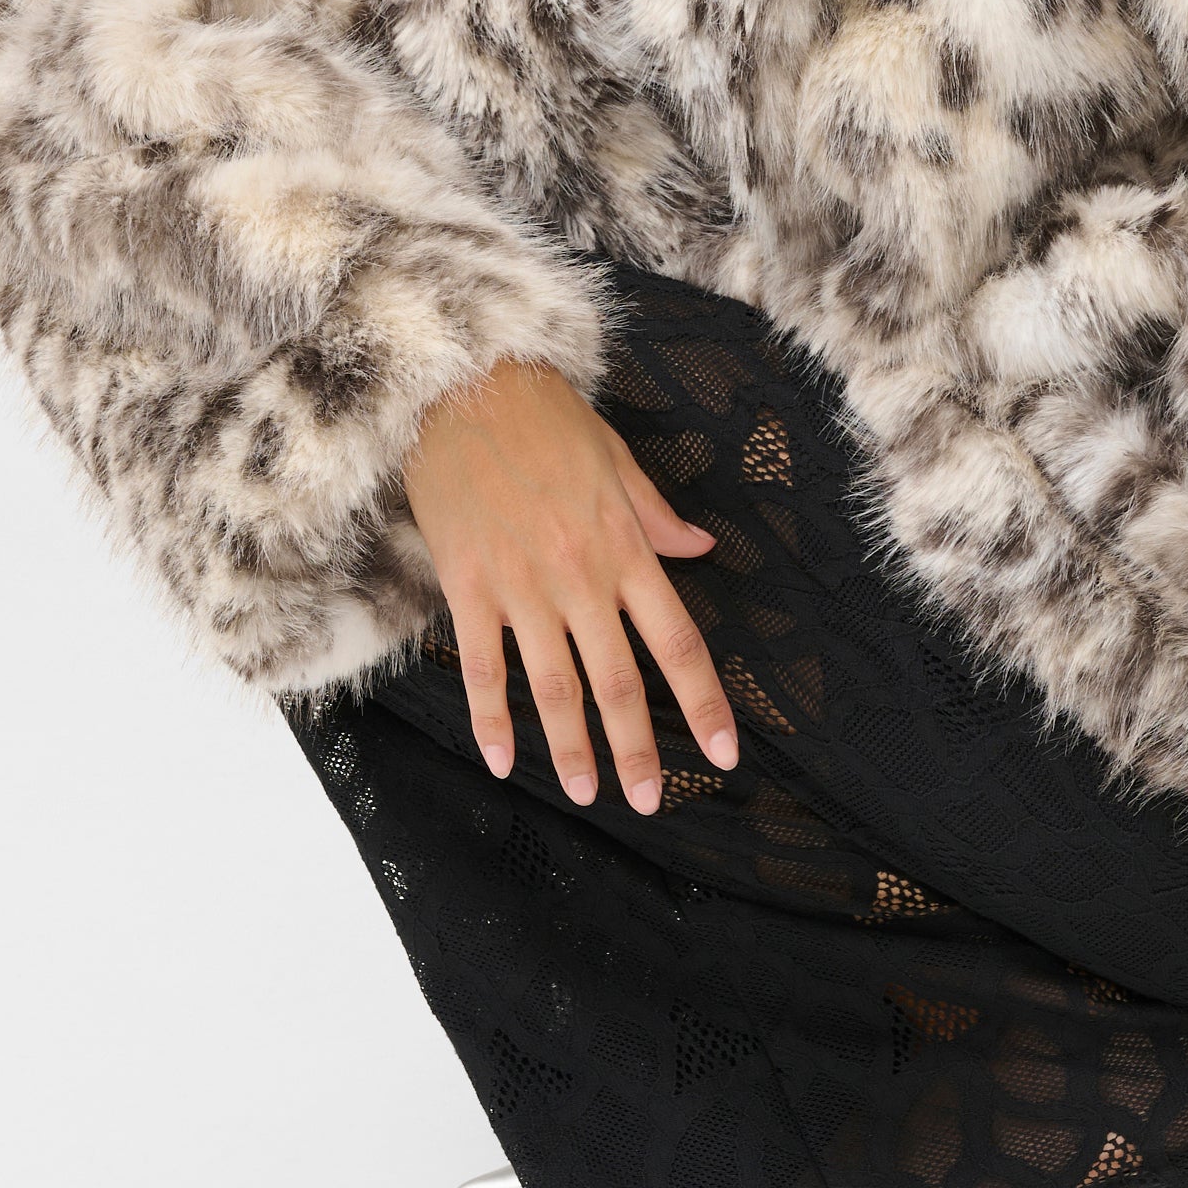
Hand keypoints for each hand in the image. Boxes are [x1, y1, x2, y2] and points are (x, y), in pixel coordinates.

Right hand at [401, 361, 737, 812]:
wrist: (462, 387)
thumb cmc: (543, 417)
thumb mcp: (617, 459)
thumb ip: (657, 515)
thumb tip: (702, 546)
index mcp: (625, 548)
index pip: (677, 643)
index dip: (703, 704)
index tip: (724, 754)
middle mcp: (580, 577)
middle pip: (618, 682)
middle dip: (637, 750)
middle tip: (649, 800)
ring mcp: (521, 586)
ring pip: (553, 687)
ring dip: (570, 748)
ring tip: (585, 793)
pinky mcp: (468, 586)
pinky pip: (483, 667)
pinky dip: (491, 718)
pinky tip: (500, 760)